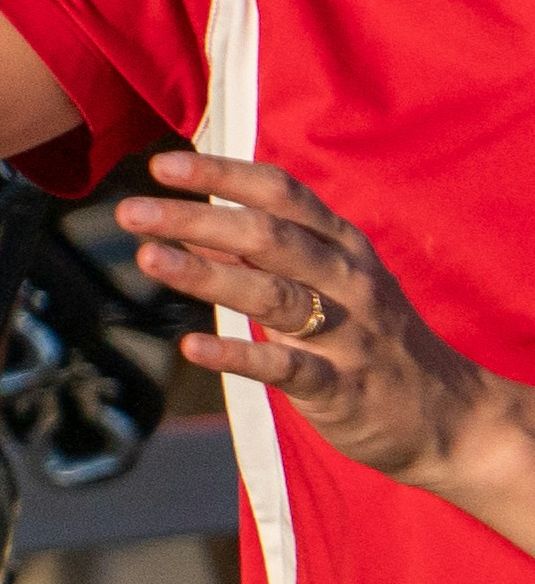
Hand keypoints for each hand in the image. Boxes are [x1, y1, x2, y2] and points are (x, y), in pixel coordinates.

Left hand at [124, 152, 527, 505]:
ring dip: (208, 274)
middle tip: (130, 211)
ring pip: (275, 296)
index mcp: (342, 247)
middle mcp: (348, 281)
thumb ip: (260, 254)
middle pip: (270, 237)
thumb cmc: (372, 338)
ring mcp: (349, 335)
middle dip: (198, 218)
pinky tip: (192, 348)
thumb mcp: (326, 282)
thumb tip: (187, 224)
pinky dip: (239, 356)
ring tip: (148, 259)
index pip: (282, 194)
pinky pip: (288, 368)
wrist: (454, 418)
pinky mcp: (343, 388)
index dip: (222, 175)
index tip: (162, 164)